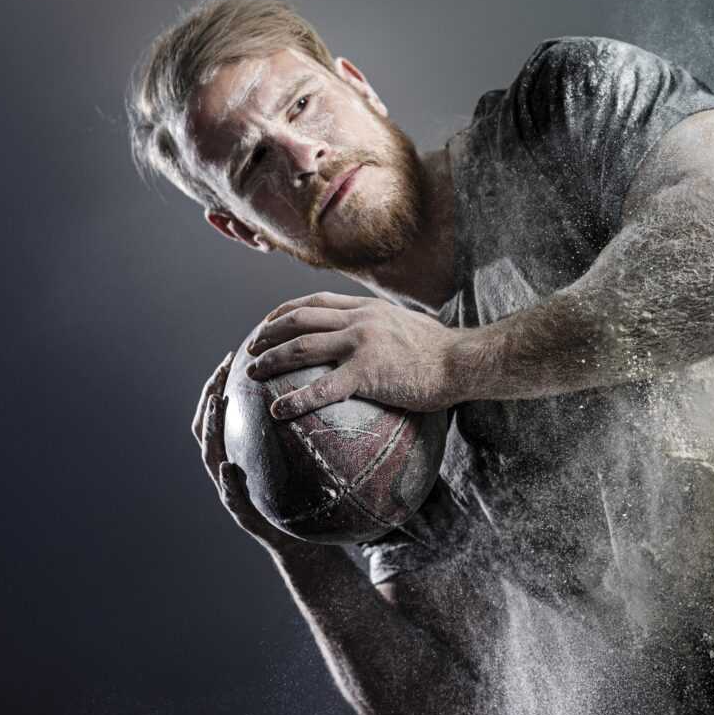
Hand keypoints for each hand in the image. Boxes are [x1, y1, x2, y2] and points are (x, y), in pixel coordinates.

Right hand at [190, 352, 304, 556]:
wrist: (304, 541)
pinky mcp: (240, 512)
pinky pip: (228, 494)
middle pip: (207, 424)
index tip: (234, 355)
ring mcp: (229, 488)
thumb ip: (310, 428)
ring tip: (217, 404)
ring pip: (209, 454)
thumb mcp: (308, 457)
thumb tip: (337, 387)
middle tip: (222, 371)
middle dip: (210, 395)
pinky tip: (230, 466)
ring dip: (210, 427)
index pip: (224, 409)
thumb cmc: (309, 495)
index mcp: (241, 448)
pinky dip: (226, 479)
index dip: (223, 382)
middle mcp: (228, 464)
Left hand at [244, 292, 460, 416]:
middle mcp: (359, 320)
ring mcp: (361, 344)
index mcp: (368, 308)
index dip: (286, 311)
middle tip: (250, 349)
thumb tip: (379, 342)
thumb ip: (387, 328)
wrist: (462, 362)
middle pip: (300, 319)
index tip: (269, 324)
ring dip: (271, 360)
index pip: (316, 302)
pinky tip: (279, 412)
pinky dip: (296, 399)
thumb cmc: (443, 352)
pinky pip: (322, 388)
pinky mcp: (366, 373)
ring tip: (253, 375)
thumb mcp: (410, 326)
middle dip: (269, 333)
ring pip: (302, 346)